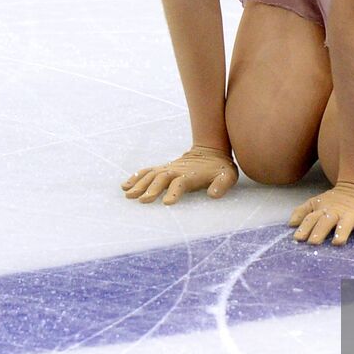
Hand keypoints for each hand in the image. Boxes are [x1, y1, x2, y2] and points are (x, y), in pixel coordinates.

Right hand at [121, 145, 238, 204]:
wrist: (212, 151)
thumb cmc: (221, 168)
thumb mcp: (227, 176)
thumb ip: (221, 185)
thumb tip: (213, 195)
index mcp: (190, 175)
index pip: (180, 183)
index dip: (174, 192)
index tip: (167, 202)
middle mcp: (176, 170)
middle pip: (161, 179)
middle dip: (151, 189)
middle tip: (142, 201)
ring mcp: (168, 168)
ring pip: (151, 175)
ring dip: (139, 184)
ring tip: (128, 195)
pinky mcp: (163, 168)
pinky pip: (147, 171)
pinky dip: (136, 177)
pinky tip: (125, 185)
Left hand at [288, 180, 353, 244]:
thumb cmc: (335, 200)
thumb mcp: (317, 202)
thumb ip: (303, 212)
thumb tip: (290, 224)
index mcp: (323, 210)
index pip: (311, 218)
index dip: (304, 227)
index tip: (298, 238)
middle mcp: (336, 213)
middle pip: (326, 222)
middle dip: (319, 231)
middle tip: (313, 242)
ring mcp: (352, 215)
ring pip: (346, 224)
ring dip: (341, 232)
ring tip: (337, 242)